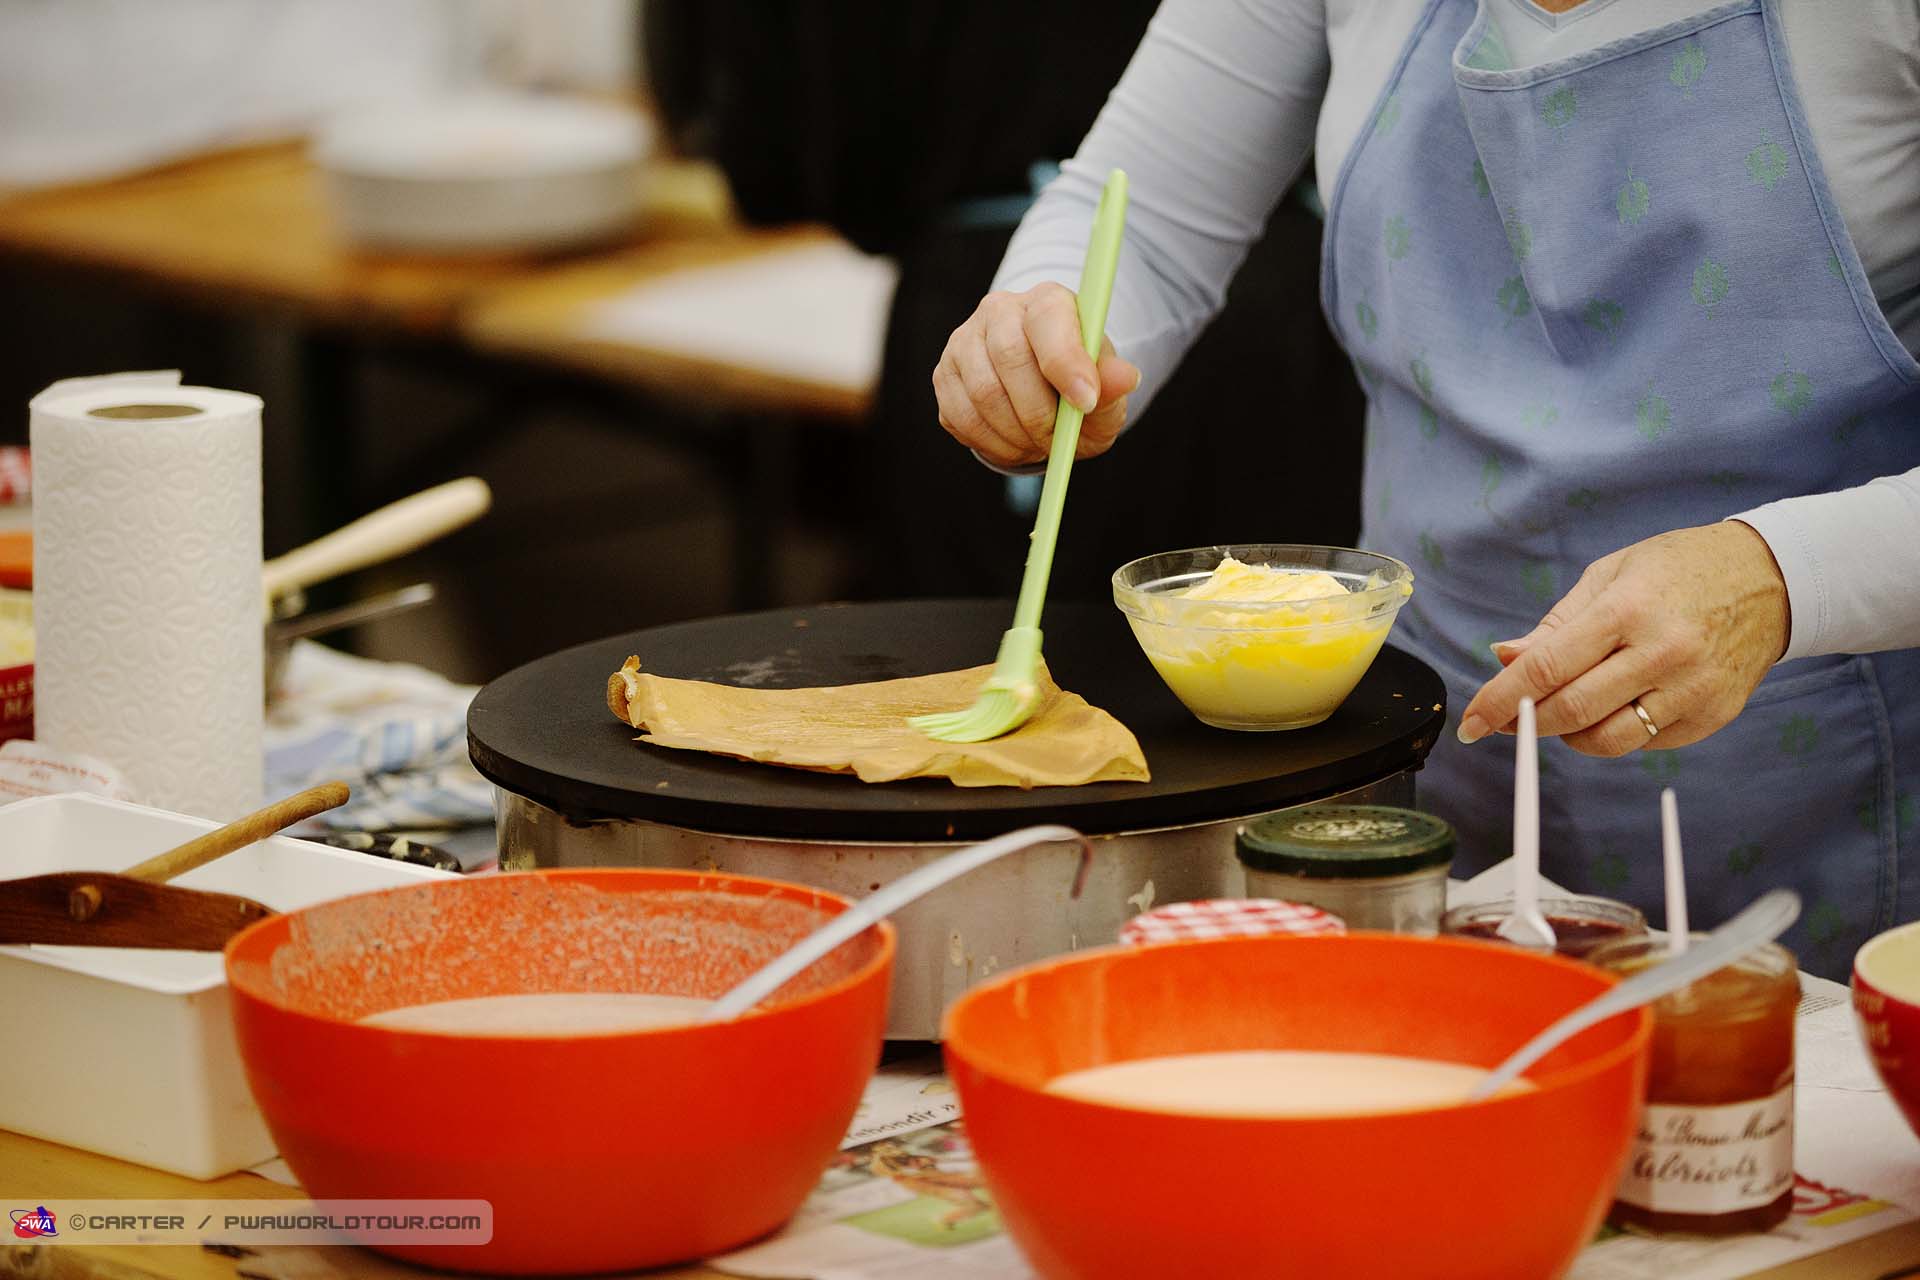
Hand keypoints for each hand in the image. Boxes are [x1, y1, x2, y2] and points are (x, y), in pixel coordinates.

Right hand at [933, 282, 1139, 467]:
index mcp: (1048, 301)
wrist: (1042, 396)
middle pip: (1009, 356)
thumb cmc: (1078, 388)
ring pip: (982, 392)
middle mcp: (999, 310)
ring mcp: (964, 341)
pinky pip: (960, 416)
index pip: (1049, 320)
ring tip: (1037, 442)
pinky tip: (1012, 442)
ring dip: (1014, 433)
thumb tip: (1124, 378)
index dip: (1066, 363)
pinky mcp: (944, 375)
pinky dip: (990, 442)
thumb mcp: (1105, 392)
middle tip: (1057, 439)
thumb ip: (1113, 386)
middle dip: (1037, 411)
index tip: (1086, 403)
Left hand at [1456, 522, 1790, 756]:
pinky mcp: (1714, 715)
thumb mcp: (1611, 576)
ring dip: (1567, 735)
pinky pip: (1645, 742)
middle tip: (1503, 720)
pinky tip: (1612, 707)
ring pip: (1607, 740)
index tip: (1470, 723)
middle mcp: (1663, 653)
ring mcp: (1693, 689)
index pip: (1546, 668)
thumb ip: (1556, 624)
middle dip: (1524, 723)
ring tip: (1560, 711)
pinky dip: (1614, 733)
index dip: (1499, 700)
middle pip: (1571, 711)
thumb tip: (1503, 657)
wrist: (1773, 578)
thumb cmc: (1680, 569)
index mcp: (1628, 610)